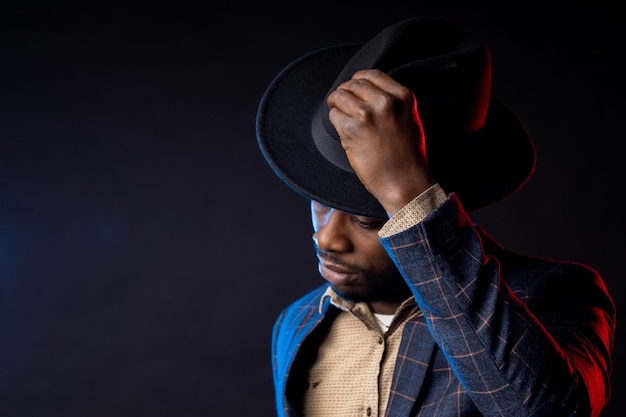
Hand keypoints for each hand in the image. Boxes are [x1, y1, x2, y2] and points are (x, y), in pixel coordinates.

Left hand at [327, 69, 434, 215]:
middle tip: (341, 103)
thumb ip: (392, 101)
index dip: (358, 80)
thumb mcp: (410, 118)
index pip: (372, 74)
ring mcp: (367, 114)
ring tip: (339, 114)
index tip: (353, 88)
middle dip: (344, 92)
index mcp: (403, 96)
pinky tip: (343, 130)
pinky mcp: (352, 129)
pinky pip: (334, 115)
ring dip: (336, 105)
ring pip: (340, 96)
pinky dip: (335, 121)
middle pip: (353, 84)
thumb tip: (368, 91)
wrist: (404, 181)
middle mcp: (385, 102)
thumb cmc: (408, 155)